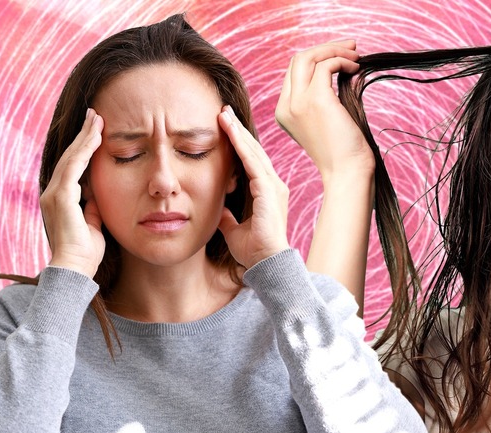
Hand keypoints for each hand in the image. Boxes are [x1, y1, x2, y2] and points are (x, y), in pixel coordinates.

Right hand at [41, 108, 104, 276]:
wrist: (75, 268)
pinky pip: (73, 168)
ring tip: (96, 119)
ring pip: (72, 158)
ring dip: (85, 137)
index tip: (96, 130)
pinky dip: (84, 151)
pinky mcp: (61, 197)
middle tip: (95, 115)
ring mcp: (54, 194)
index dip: (84, 147)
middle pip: (70, 156)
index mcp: (61, 198)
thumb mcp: (93, 222)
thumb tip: (98, 194)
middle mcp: (53, 192)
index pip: (73, 166)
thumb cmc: (85, 251)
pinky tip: (95, 137)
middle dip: (83, 135)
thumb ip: (93, 206)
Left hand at [217, 106, 289, 268]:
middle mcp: (272, 185)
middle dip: (237, 130)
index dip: (237, 143)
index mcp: (266, 192)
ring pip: (252, 151)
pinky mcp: (268, 190)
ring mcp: (273, 186)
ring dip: (237, 132)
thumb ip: (227, 217)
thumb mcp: (233, 229)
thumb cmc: (254, 250)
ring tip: (223, 114)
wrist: (266, 263)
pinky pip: (252, 162)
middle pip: (252, 150)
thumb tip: (218, 210)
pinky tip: (230, 132)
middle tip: (223, 110)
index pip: (250, 160)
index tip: (224, 127)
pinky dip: (241, 146)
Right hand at [275, 40, 374, 181]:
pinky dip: (342, 60)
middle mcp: (286, 106)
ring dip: (335, 50)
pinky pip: (326, 65)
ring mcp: (298, 103)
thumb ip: (325, 96)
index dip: (318, 59)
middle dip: (326, 48)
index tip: (342, 56)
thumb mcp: (327, 119)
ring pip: (309, 57)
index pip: (295, 72)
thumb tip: (340, 65)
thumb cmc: (344, 151)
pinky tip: (356, 68)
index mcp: (285, 112)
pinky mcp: (316, 100)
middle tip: (351, 48)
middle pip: (298, 59)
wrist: (347, 173)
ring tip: (356, 56)